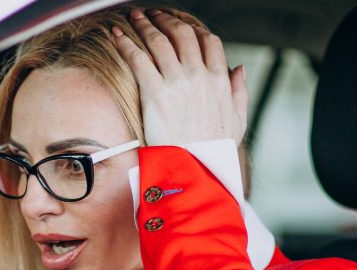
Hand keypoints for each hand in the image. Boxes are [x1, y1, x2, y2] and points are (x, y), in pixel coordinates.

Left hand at [112, 9, 247, 146]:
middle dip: (167, 20)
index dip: (194, 29)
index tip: (183, 26)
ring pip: (159, 41)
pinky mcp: (154, 92)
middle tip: (154, 15)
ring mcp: (176, 82)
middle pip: (182, 35)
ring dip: (145, 24)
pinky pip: (138, 59)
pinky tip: (117, 34)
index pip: (209, 42)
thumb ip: (239, 92)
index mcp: (220, 80)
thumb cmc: (212, 151)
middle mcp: (199, 75)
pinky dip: (126, 42)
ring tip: (135, 17)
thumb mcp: (237, 121)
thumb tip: (239, 69)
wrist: (192, 168)